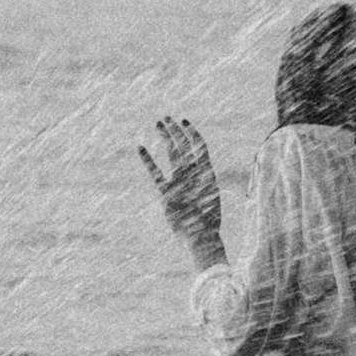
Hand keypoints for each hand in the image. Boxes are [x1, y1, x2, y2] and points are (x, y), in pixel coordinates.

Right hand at [137, 116, 222, 256]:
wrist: (200, 238)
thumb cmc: (210, 220)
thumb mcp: (214, 196)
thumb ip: (208, 180)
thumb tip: (214, 165)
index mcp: (205, 173)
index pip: (198, 147)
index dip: (192, 133)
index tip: (184, 121)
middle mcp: (191, 175)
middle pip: (182, 147)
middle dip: (174, 131)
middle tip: (165, 118)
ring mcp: (178, 182)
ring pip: (170, 155)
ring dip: (165, 139)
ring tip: (157, 124)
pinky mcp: (166, 194)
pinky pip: (156, 174)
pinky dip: (149, 161)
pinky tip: (141, 148)